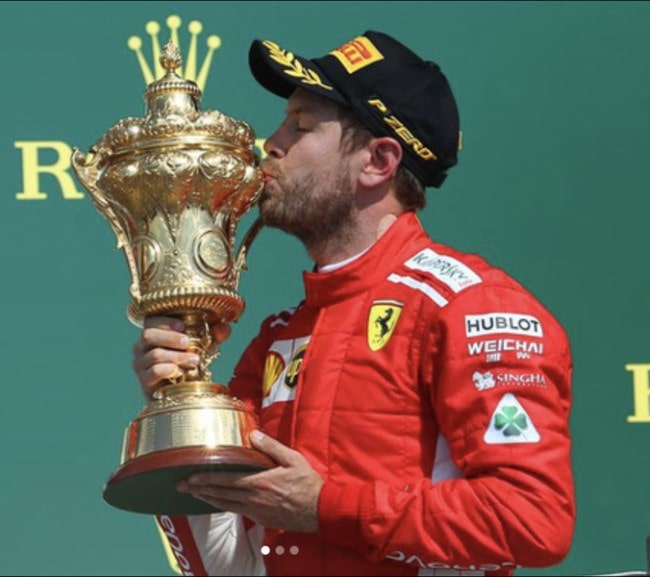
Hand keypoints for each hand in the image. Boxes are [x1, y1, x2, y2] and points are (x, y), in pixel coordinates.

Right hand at [132, 316, 230, 397]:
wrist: (178, 393)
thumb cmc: (187, 364)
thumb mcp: (201, 347)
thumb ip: (213, 336)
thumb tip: (225, 328)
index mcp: (153, 334)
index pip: (150, 320)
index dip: (165, 321)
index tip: (182, 326)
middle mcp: (141, 347)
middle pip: (148, 335)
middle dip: (171, 338)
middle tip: (188, 343)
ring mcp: (141, 364)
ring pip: (155, 354)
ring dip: (177, 356)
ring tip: (195, 360)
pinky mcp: (144, 380)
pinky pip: (154, 371)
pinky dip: (169, 370)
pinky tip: (180, 372)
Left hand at [178, 430, 323, 532]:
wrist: (319, 511)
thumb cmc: (307, 483)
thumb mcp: (292, 459)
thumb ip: (271, 447)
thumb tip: (253, 434)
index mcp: (260, 482)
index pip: (226, 480)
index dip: (206, 479)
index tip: (190, 477)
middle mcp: (254, 498)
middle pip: (220, 494)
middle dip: (198, 490)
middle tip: (181, 487)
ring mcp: (256, 511)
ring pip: (225, 505)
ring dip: (207, 499)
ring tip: (193, 495)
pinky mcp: (260, 519)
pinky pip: (236, 511)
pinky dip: (223, 506)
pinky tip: (217, 502)